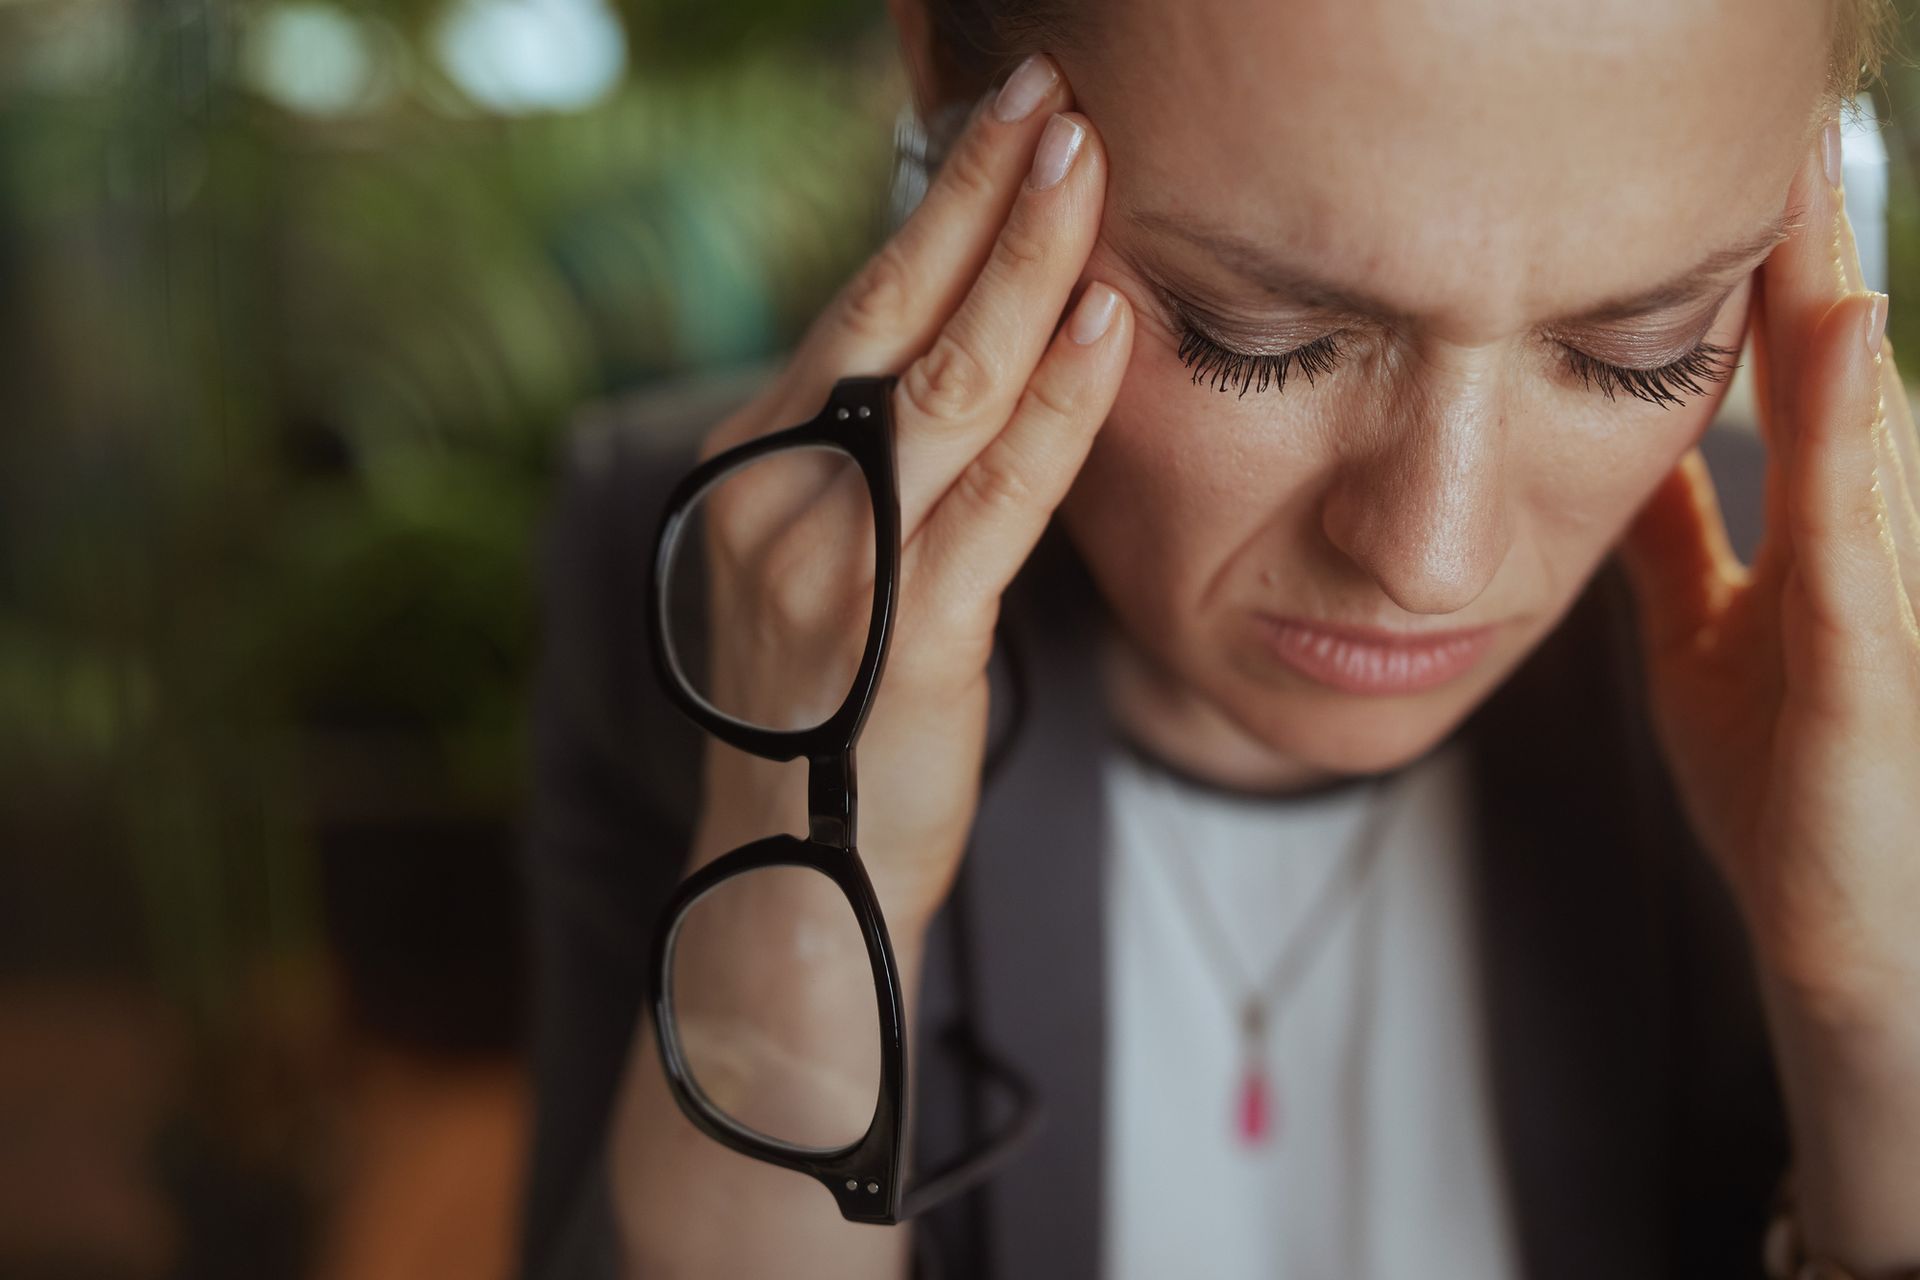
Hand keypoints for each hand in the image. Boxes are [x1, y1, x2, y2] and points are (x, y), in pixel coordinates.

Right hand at [686, 54, 1131, 933]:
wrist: (790, 885)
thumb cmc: (826, 721)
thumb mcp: (824, 569)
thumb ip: (873, 464)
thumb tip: (960, 348)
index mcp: (750, 468)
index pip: (855, 308)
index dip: (932, 207)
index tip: (1000, 119)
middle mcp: (774, 498)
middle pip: (890, 313)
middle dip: (978, 192)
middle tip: (1050, 89)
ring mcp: (830, 565)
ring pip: (945, 383)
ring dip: (1024, 260)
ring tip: (1087, 158)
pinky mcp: (901, 638)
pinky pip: (993, 496)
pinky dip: (1056, 404)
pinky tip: (1104, 322)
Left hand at [1617, 118, 1919, 1021]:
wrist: (1846, 931)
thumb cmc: (1791, 790)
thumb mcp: (1711, 636)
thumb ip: (1682, 540)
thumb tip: (1625, 451)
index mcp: (1825, 535)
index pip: (1795, 375)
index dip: (1769, 270)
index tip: (1737, 169)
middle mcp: (1870, 545)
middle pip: (1837, 369)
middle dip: (1808, 249)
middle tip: (1783, 129)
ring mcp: (1885, 602)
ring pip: (1861, 422)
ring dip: (1830, 301)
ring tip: (1799, 182)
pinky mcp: (1869, 669)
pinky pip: (1853, 535)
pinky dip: (1836, 438)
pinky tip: (1829, 339)